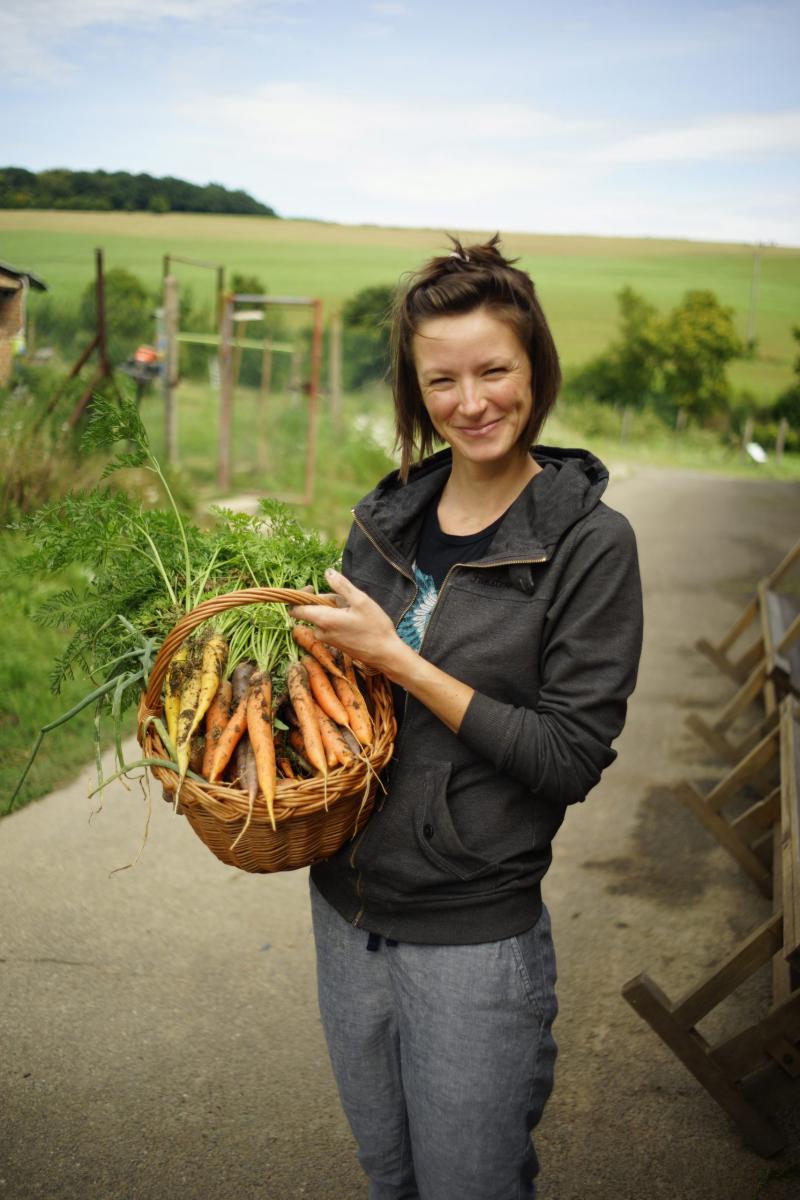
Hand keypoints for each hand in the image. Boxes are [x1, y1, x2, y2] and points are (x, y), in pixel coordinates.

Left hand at [289, 569, 405, 676]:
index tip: (311, 587)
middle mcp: (320, 631)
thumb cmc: (374, 627)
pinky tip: (355, 620)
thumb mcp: (361, 601)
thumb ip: (342, 586)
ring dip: (336, 608)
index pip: (295, 609)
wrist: (384, 654)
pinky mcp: (334, 642)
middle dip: (327, 600)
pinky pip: (330, 624)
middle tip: (348, 600)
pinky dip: (339, 617)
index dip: (299, 596)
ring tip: (356, 611)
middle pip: (313, 609)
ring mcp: (327, 639)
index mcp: (323, 620)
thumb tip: (327, 573)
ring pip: (323, 615)